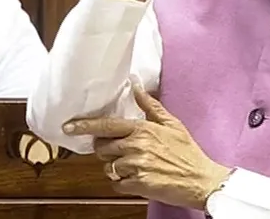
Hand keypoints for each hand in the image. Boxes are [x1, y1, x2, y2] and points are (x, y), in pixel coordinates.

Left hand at [63, 85, 231, 209]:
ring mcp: (136, 166)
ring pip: (109, 167)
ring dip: (117, 168)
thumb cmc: (187, 152)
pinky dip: (123, 183)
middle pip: (103, 148)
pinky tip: (137, 178)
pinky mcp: (138, 185)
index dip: (84, 126)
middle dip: (107, 150)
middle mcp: (136, 146)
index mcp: (142, 130)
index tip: (69, 126)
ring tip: (136, 166)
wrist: (201, 179)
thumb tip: (136, 84)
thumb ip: (150, 105)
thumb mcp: (171, 123)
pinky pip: (116, 184)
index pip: (106, 126)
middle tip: (122, 151)